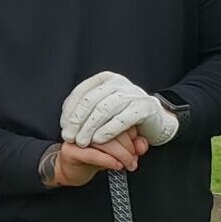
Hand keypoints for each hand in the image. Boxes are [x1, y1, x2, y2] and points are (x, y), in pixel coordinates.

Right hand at [40, 128, 147, 187]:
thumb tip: (142, 145)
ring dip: (121, 156)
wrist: (70, 170)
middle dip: (128, 148)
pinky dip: (108, 161)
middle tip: (133, 160)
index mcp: (98, 119)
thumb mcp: (117, 151)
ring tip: (127, 165)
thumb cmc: (94, 157)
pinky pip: (93, 154)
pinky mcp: (70, 149)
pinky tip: (116, 166)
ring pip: (105, 142)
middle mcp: (87, 124)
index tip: (138, 148)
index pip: (119, 120)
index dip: (133, 135)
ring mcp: (77, 136)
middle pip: (113, 130)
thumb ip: (132, 146)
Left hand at [60, 71, 179, 146]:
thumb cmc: (125, 115)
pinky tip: (99, 140)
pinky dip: (108, 130)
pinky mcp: (145, 107)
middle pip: (91, 101)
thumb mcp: (103, 108)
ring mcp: (133, 93)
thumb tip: (65, 123)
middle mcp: (118, 82)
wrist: (157, 120)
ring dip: (90, 127)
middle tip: (69, 137)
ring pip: (105, 109)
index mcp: (105, 79)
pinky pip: (122, 119)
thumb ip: (86, 111)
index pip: (81, 92)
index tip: (63, 126)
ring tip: (82, 142)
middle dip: (77, 121)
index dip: (70, 111)